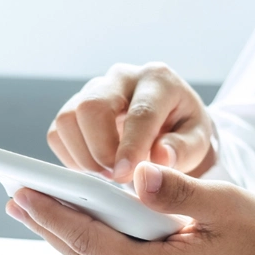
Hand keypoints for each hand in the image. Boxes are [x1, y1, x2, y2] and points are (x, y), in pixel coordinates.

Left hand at [6, 163, 254, 254]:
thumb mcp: (228, 204)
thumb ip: (178, 189)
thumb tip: (137, 172)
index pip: (91, 241)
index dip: (53, 215)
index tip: (22, 193)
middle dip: (48, 225)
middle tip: (15, 198)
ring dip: (67, 237)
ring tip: (38, 210)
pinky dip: (95, 248)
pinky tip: (85, 230)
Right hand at [47, 63, 217, 183]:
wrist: (169, 125)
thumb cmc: (183, 132)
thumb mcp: (197, 142)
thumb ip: (183, 149)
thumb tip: (161, 156)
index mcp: (159, 80)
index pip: (139, 112)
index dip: (130, 146)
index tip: (124, 174)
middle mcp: (122, 78)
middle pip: (92, 106)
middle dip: (100, 149)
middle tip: (116, 177)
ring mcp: (94, 90)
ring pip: (68, 118)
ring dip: (83, 155)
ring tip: (107, 173)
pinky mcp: (75, 107)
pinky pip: (57, 132)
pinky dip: (70, 157)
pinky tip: (94, 167)